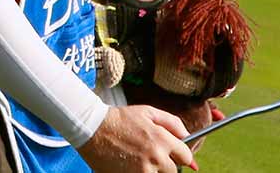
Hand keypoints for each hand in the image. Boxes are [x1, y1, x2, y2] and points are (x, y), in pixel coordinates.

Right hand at [77, 104, 196, 172]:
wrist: (91, 128)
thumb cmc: (119, 118)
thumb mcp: (148, 112)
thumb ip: (172, 123)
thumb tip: (187, 136)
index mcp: (162, 140)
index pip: (186, 157)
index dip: (181, 155)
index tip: (175, 155)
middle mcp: (156, 158)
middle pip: (173, 171)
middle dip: (165, 164)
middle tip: (149, 155)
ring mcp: (143, 171)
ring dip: (151, 169)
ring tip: (137, 159)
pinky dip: (138, 171)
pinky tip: (129, 164)